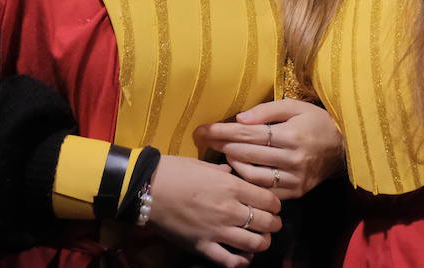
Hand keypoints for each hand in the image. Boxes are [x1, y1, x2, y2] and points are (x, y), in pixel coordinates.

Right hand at [146, 155, 281, 267]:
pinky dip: (241, 262)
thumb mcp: (203, 165)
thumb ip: (223, 172)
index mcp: (232, 187)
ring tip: (261, 240)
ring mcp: (217, 231)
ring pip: (254, 243)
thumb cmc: (175, 171)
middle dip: (274, 224)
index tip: (273, 205)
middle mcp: (230, 210)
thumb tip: (232, 173)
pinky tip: (244, 258)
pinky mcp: (203, 246)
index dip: (276, 204)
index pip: (269, 200)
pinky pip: (229, 261)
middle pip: (267, 223)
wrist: (148, 188)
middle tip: (271, 224)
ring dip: (262, 243)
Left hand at [194, 99, 344, 200]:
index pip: (248, 133)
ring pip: (253, 175)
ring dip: (233, 164)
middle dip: (220, 145)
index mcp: (290, 134)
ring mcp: (293, 178)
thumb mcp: (294, 106)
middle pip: (247, 153)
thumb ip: (266, 111)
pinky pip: (265, 190)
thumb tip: (239, 119)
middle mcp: (291, 158)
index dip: (222, 131)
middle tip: (202, 140)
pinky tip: (239, 171)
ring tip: (223, 153)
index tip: (202, 129)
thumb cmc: (315, 121)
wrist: (343, 147)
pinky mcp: (295, 192)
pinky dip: (249, 181)